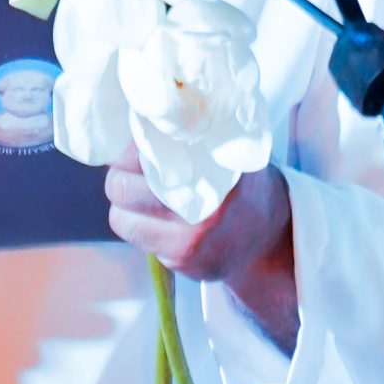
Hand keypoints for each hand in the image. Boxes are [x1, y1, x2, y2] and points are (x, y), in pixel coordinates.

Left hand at [105, 145, 296, 353]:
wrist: (265, 235)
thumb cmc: (234, 183)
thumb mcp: (223, 150)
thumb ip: (189, 137)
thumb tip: (136, 122)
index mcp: (215, 169)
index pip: (145, 152)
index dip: (131, 148)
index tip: (135, 145)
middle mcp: (204, 207)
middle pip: (121, 186)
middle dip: (118, 175)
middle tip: (127, 170)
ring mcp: (192, 238)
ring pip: (121, 218)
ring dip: (123, 205)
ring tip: (138, 194)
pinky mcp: (182, 261)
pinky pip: (137, 239)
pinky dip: (139, 226)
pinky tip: (158, 219)